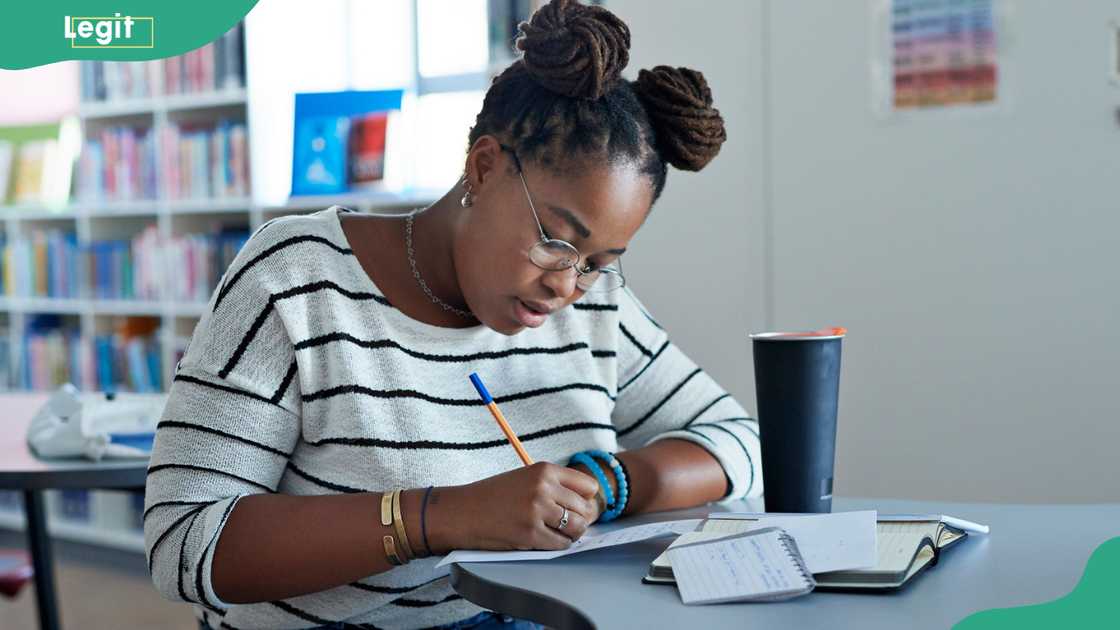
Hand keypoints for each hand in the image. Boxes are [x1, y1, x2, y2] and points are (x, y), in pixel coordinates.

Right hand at [446, 462, 599, 550]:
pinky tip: (547, 541)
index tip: (578, 506)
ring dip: (572, 534)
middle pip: (585, 508)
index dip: (586, 499)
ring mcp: (537, 512)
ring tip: (560, 534)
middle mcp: (544, 488)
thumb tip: (585, 505)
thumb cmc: (493, 497)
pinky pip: (561, 544)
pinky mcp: (530, 535)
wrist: (462, 512)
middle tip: (569, 525)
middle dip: (580, 519)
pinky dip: (559, 546)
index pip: (588, 486)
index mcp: (544, 470)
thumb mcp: (525, 478)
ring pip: (577, 527)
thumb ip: (553, 486)